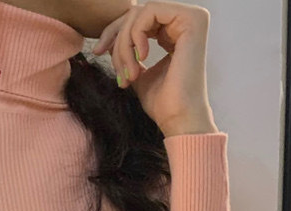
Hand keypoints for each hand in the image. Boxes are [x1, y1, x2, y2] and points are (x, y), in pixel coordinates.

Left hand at [91, 1, 217, 134]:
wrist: (178, 119)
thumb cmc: (162, 103)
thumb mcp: (139, 73)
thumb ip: (129, 53)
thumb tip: (109, 40)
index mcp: (175, 32)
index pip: (136, 20)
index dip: (113, 33)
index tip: (98, 52)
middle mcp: (185, 22)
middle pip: (135, 14)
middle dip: (117, 41)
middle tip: (118, 72)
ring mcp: (191, 19)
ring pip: (139, 14)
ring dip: (125, 44)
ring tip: (130, 73)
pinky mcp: (192, 20)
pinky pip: (150, 12)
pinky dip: (137, 35)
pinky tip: (142, 59)